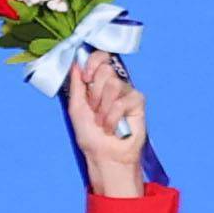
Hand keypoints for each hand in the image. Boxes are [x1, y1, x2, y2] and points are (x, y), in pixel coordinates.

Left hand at [64, 52, 151, 198]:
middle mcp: (114, 84)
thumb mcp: (76, 107)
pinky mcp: (138, 102)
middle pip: (106, 70)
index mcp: (98, 83)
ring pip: (113, 85)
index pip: (100, 58)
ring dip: (103, 108)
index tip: (86, 77)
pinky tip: (112, 128)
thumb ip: (76, 84)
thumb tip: (76, 62)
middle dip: (95, 93)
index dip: (93, 62)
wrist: (103, 154)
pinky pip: (123, 101)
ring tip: (102, 122)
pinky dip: (113, 117)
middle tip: (94, 109)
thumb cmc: (90, 134)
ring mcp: (126, 92)